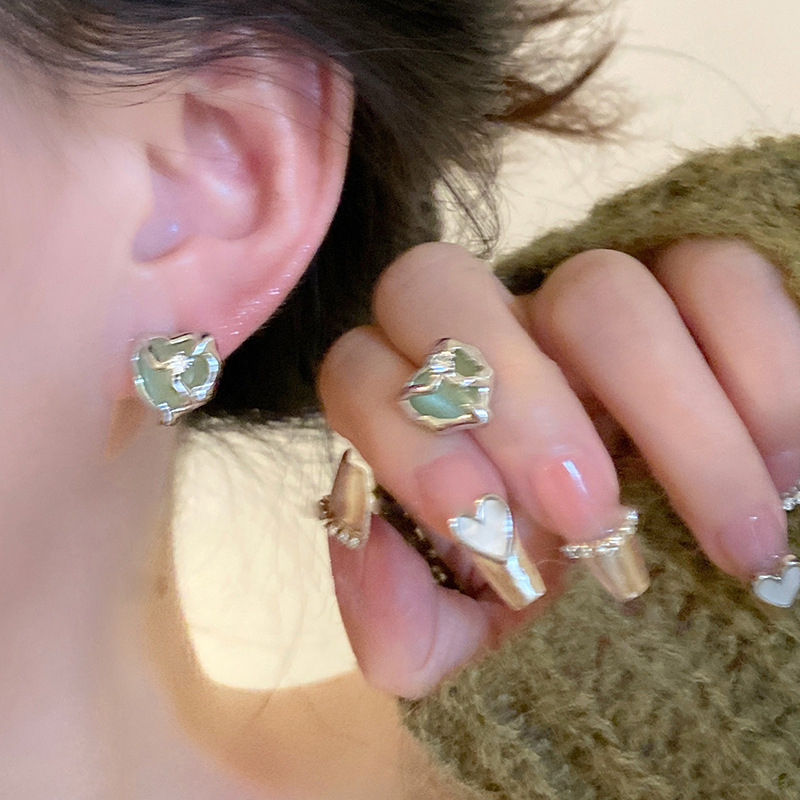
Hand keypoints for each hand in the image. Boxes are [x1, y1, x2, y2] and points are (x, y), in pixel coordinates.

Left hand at [318, 239, 799, 697]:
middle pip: (443, 286)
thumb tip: (368, 542)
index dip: (410, 436)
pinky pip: (720, 276)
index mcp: (419, 412)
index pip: (360, 369)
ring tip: (731, 537)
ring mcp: (586, 302)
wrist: (662, 607)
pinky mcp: (694, 289)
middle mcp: (489, 337)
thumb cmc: (550, 614)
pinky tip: (784, 470)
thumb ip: (394, 619)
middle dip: (518, 405)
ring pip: (601, 285)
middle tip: (593, 519)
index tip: (488, 529)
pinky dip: (763, 375)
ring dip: (670, 415)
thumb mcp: (463, 648)